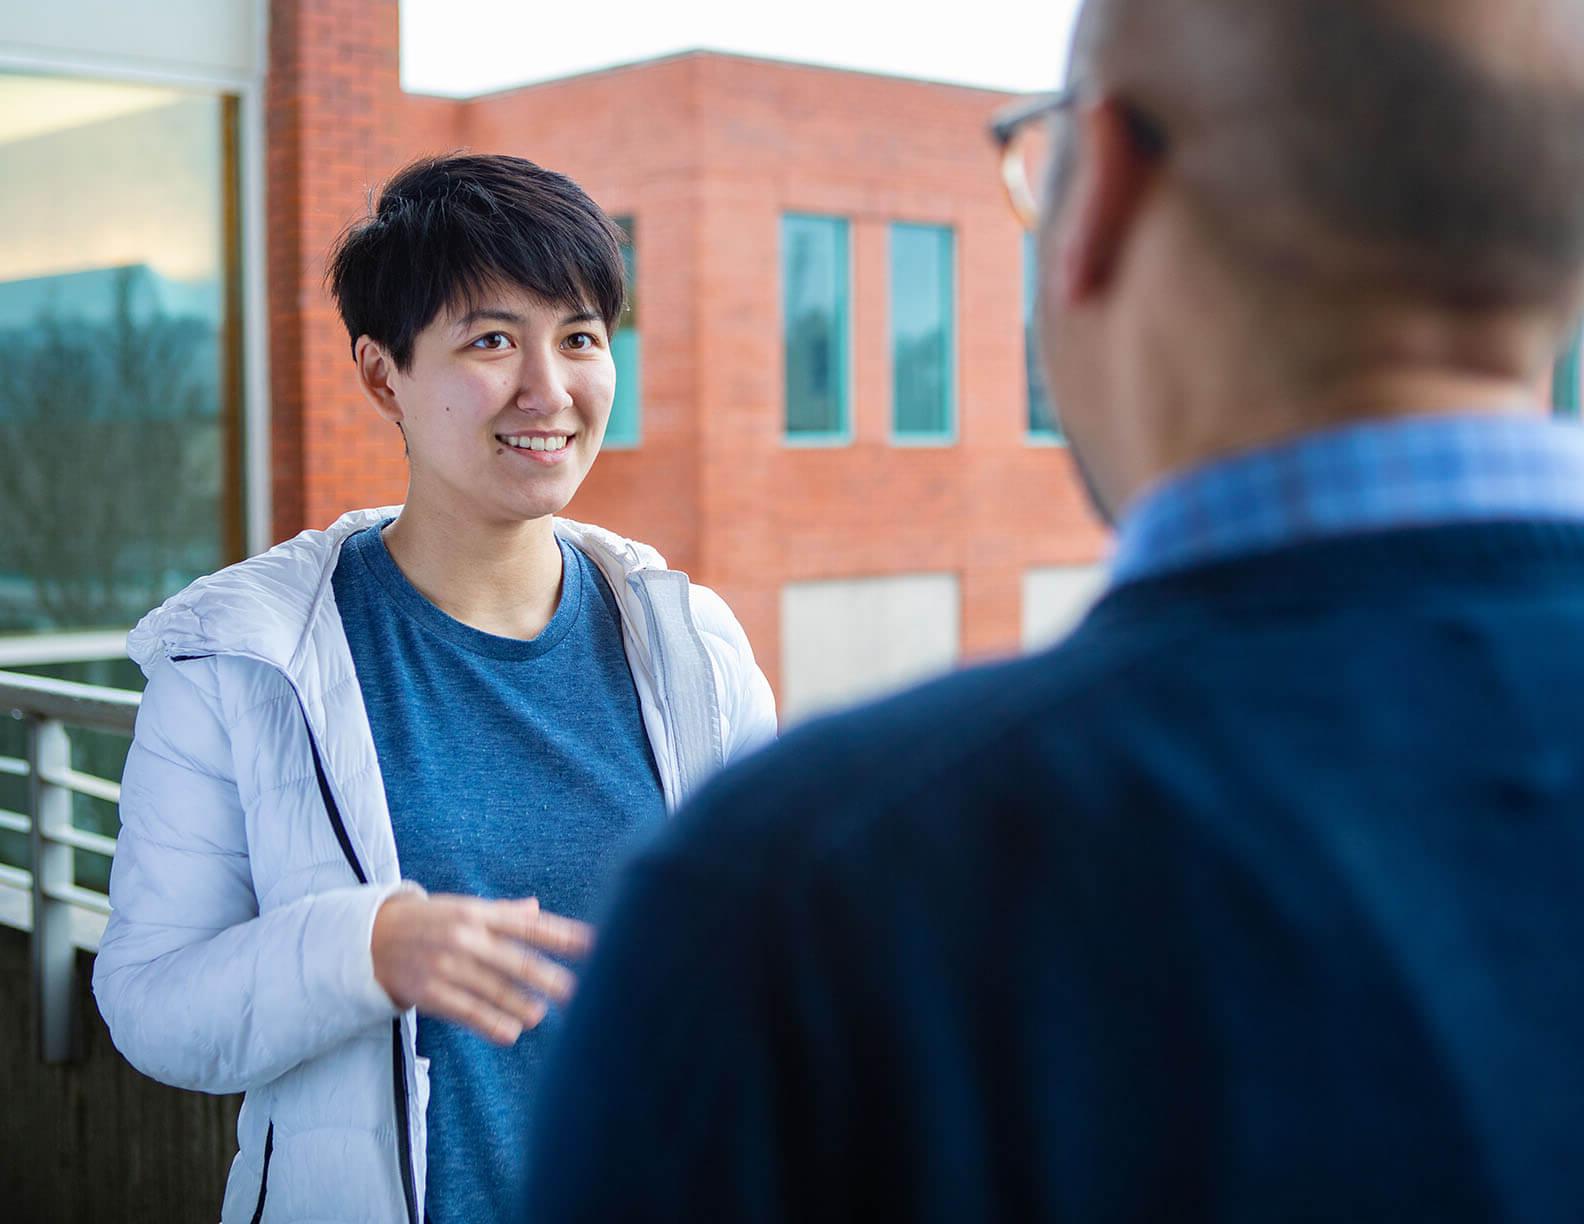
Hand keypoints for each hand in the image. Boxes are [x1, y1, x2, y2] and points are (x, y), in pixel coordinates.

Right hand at [371, 892, 593, 1044]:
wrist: (373, 938)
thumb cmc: (430, 922)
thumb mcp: (464, 908)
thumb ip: (502, 913)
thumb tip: (537, 909)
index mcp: (478, 914)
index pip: (528, 926)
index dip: (561, 935)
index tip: (592, 945)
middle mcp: (465, 938)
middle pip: (515, 960)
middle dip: (548, 978)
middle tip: (577, 992)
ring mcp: (446, 966)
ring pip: (493, 990)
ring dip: (521, 1005)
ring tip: (541, 1014)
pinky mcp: (430, 992)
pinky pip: (466, 1012)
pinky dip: (490, 1024)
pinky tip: (511, 1032)